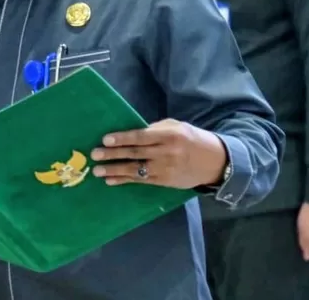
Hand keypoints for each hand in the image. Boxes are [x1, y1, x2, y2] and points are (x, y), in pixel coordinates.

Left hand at [90, 119, 226, 188]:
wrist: (214, 162)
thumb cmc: (191, 139)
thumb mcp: (177, 127)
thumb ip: (155, 129)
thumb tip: (132, 133)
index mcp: (169, 135)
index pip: (141, 137)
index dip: (122, 138)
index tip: (105, 139)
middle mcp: (166, 153)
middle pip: (135, 153)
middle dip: (113, 154)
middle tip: (94, 155)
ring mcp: (165, 169)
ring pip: (135, 170)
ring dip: (114, 170)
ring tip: (97, 171)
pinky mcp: (164, 181)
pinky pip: (141, 181)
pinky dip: (124, 180)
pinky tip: (111, 180)